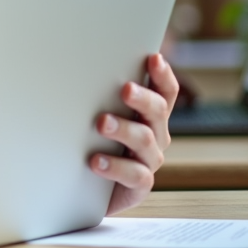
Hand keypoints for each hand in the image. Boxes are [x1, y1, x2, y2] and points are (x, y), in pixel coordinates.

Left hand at [90, 53, 178, 214]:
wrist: (85, 189)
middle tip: (125, 89)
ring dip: (124, 129)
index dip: (163, 75)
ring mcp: (148, 160)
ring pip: (145, 141)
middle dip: (143, 99)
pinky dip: (115, 166)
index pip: (165, 92)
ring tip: (102, 123)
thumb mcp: (98, 116)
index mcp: (149, 115)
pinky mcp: (138, 186)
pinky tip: (95, 160)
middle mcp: (155, 135)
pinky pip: (135, 175)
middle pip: (158, 112)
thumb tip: (82, 65)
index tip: (153, 58)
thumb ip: (101, 96)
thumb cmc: (92, 142)